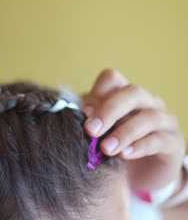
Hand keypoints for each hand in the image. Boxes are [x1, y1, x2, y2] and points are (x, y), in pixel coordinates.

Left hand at [82, 69, 185, 190]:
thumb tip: (83, 108)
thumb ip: (91, 118)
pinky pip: (159, 140)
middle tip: (90, 130)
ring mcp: (164, 121)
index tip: (82, 113)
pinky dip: (140, 146)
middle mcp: (147, 102)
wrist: (138, 178)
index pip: (112, 79)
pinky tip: (124, 155)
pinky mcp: (174, 143)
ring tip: (106, 149)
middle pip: (132, 92)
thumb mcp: (98, 133)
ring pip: (149, 117)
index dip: (97, 92)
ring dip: (124, 132)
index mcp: (124, 95)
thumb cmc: (113, 148)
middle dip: (109, 111)